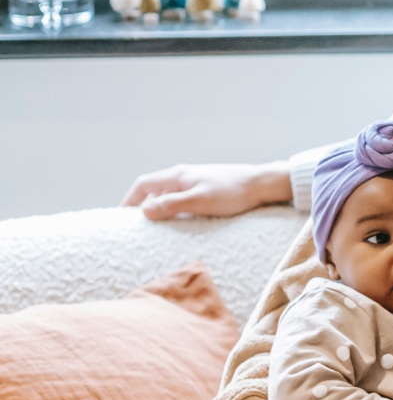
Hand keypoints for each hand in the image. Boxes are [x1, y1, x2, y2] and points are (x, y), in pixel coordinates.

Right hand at [121, 161, 291, 220]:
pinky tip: (183, 219)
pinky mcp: (209, 186)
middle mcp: (184, 174)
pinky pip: (184, 196)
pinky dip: (176, 206)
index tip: (122, 217)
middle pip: (154, 188)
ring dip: (160, 206)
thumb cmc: (233, 192)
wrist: (262, 183)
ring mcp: (197, 179)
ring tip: (157, 225)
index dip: (129, 200)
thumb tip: (144, 212)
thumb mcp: (200, 201)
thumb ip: (172, 205)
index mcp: (178, 175)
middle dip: (143, 204)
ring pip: (169, 192)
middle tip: (138, 224)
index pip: (143, 184)